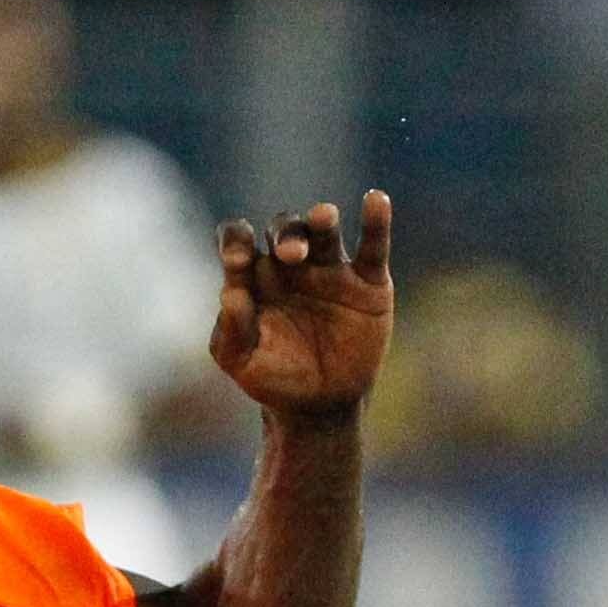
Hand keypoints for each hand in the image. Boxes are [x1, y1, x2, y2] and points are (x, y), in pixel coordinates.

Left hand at [210, 192, 393, 419]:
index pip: (238, 240)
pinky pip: (373, 246)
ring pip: (324, 231)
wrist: (320, 406)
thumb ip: (231, 329)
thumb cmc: (272, 378)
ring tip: (324, 217)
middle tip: (291, 255)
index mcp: (254, 274)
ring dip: (322, 219)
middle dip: (285, 236)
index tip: (237, 259)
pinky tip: (376, 200)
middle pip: (284, 230)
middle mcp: (290, 263)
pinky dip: (376, 222)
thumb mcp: (241, 361)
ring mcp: (330, 269)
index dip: (235, 240)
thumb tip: (231, 294)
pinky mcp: (368, 282)